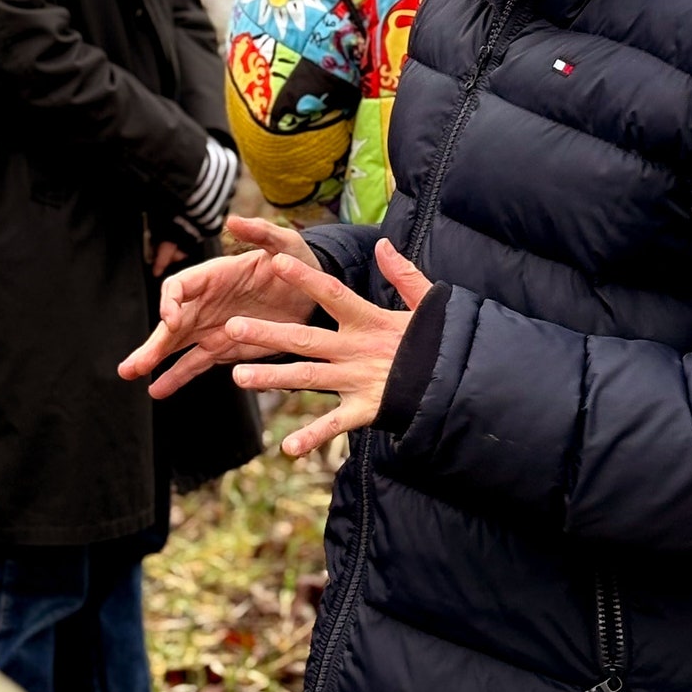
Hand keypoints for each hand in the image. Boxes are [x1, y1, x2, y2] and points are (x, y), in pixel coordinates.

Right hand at [119, 215, 320, 395]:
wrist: (315, 295)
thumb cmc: (298, 263)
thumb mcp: (285, 244)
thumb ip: (260, 233)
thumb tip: (233, 220)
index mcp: (214, 275)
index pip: (180, 286)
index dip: (170, 302)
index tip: (170, 320)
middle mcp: (206, 301)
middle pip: (170, 321)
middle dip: (152, 342)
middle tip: (131, 364)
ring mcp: (212, 326)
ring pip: (176, 345)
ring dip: (155, 360)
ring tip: (131, 374)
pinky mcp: (224, 347)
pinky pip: (196, 362)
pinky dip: (178, 376)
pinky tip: (159, 389)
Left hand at [228, 237, 430, 457]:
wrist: (460, 382)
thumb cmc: (436, 340)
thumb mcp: (425, 303)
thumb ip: (403, 274)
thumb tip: (382, 244)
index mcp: (369, 320)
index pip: (332, 295)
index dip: (305, 279)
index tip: (276, 262)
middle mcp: (357, 350)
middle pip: (305, 339)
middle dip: (267, 334)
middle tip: (231, 327)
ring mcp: (358, 381)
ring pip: (308, 379)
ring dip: (272, 379)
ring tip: (237, 376)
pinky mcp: (365, 410)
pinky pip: (335, 425)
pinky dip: (313, 437)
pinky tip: (287, 447)